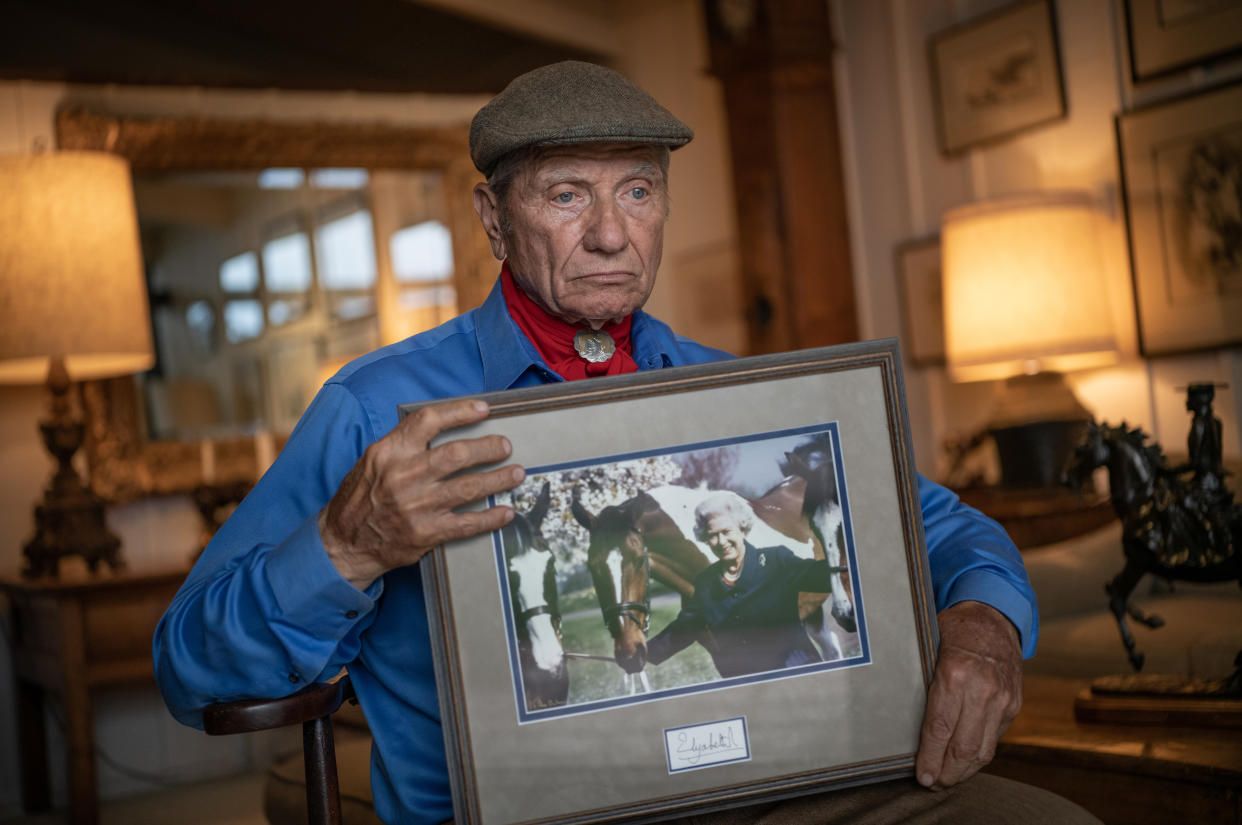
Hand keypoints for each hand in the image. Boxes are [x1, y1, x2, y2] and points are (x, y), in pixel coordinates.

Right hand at [319, 399, 524, 588]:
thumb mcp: (374, 460)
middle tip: (505, 446)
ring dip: (498, 479)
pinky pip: (466, 524)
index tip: (483, 409)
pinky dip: (490, 518)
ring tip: (517, 473)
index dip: (460, 412)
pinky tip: (506, 512)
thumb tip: (446, 426)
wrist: (343, 542)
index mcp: (389, 452)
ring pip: (468, 487)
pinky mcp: (425, 533)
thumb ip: (405, 444)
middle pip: (457, 454)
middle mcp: (404, 476)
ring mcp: (416, 506)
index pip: (429, 421)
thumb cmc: (362, 497)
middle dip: (488, 448)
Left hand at [915, 600, 1021, 789]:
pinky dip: (979, 755)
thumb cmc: (953, 629)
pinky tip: (964, 762)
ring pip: (983, 749)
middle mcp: (982, 689)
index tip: (922, 775)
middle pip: (963, 747)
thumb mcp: (928, 644)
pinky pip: (995, 739)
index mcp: (955, 673)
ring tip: (947, 779)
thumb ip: (919, 678)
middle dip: (946, 772)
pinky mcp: (1014, 704)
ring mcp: (1002, 699)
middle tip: (932, 784)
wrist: (994, 616)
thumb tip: (893, 713)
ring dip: (964, 771)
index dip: (930, 757)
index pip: (940, 728)